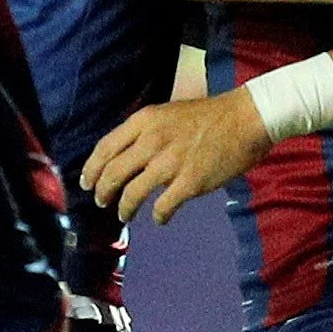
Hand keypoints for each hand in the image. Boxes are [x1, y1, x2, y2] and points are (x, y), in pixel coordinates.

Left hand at [83, 92, 270, 224]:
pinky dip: (158, 216)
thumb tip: (124, 156)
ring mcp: (170, 162)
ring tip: (123, 215)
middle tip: (101, 202)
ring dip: (124, 208)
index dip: (91, 169)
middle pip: (113, 173)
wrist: (246, 118)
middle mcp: (152, 140)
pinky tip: (159, 218)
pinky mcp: (190, 181)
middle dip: (102, 191)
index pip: (105, 147)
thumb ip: (144, 132)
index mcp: (144, 121)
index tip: (86, 183)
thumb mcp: (167, 113)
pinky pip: (163, 206)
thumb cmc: (208, 116)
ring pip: (133, 193)